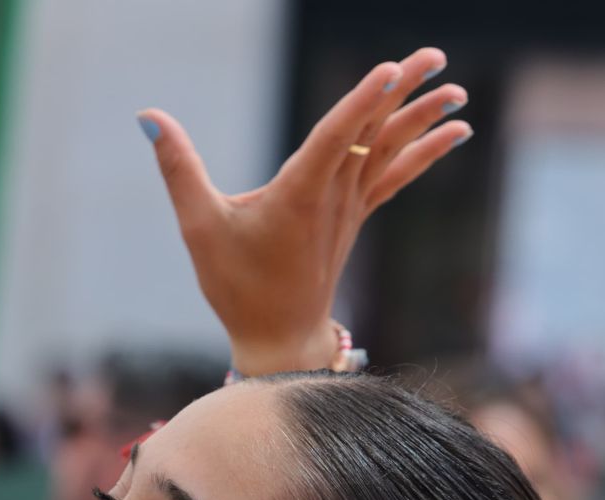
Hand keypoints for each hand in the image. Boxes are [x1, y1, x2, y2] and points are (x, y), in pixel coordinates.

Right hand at [141, 48, 470, 372]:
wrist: (277, 340)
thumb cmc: (236, 287)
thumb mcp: (200, 229)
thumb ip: (178, 169)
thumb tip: (147, 117)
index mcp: (298, 197)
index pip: (334, 139)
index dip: (362, 103)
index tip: (390, 71)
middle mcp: (332, 199)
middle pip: (372, 133)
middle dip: (405, 92)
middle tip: (433, 54)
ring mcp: (349, 208)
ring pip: (389, 151)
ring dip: (423, 116)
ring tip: (457, 86)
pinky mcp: (356, 217)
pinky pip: (397, 175)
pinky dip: (427, 151)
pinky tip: (458, 128)